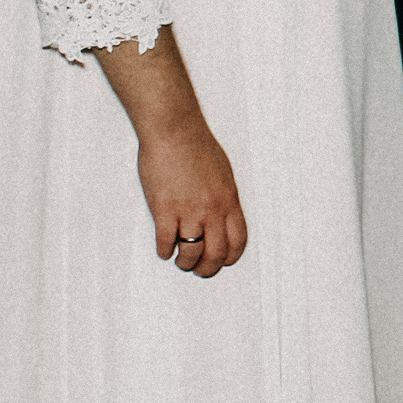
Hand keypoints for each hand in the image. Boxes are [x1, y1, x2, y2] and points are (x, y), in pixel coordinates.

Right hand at [136, 112, 248, 276]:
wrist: (175, 131)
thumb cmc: (197, 146)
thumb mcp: (223, 173)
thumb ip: (223, 197)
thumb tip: (220, 216)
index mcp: (229, 200)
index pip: (238, 240)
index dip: (231, 257)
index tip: (224, 261)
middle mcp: (213, 210)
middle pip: (216, 253)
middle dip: (208, 268)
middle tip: (200, 271)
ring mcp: (189, 211)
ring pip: (191, 253)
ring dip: (185, 262)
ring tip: (180, 260)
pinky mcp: (165, 210)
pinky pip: (166, 242)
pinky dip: (165, 251)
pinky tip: (164, 249)